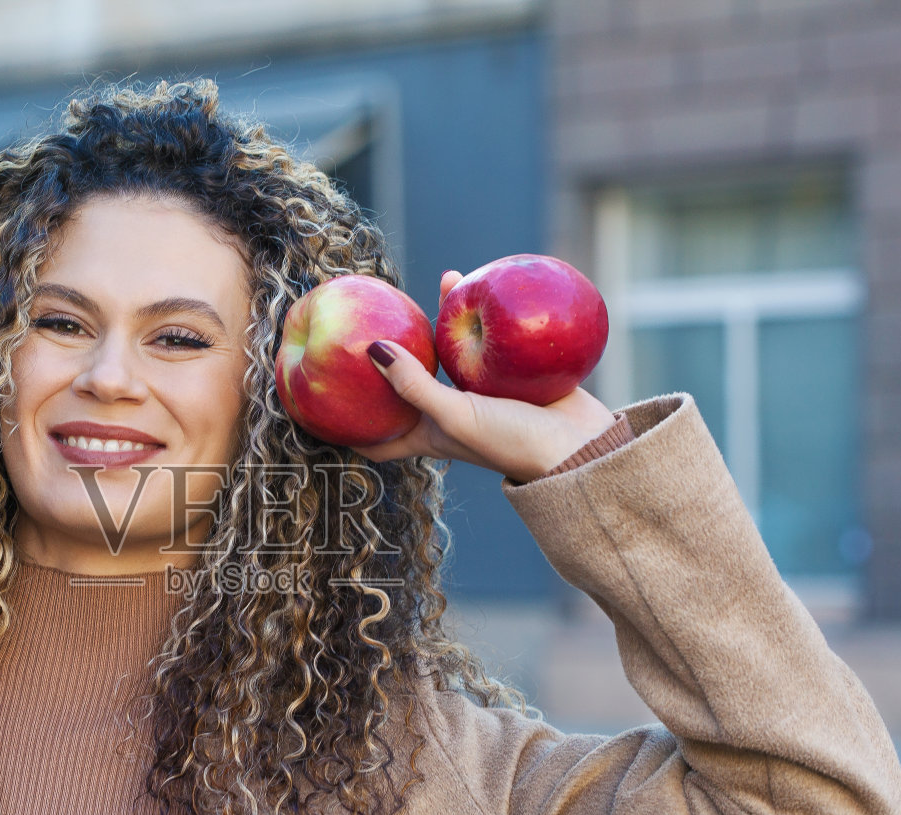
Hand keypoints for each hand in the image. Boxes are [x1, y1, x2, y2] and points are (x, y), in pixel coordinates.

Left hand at [352, 270, 616, 482]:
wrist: (578, 448)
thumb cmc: (509, 442)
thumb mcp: (453, 417)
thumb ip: (413, 384)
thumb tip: (370, 347)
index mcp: (428, 434)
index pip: (378, 439)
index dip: (348, 429)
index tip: (322, 407)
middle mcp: (449, 412)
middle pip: (411, 381)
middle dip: (396, 353)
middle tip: (380, 315)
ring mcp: (481, 392)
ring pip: (455, 350)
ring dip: (447, 319)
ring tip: (447, 281)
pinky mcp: (513, 375)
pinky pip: (493, 339)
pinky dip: (488, 314)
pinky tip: (486, 284)